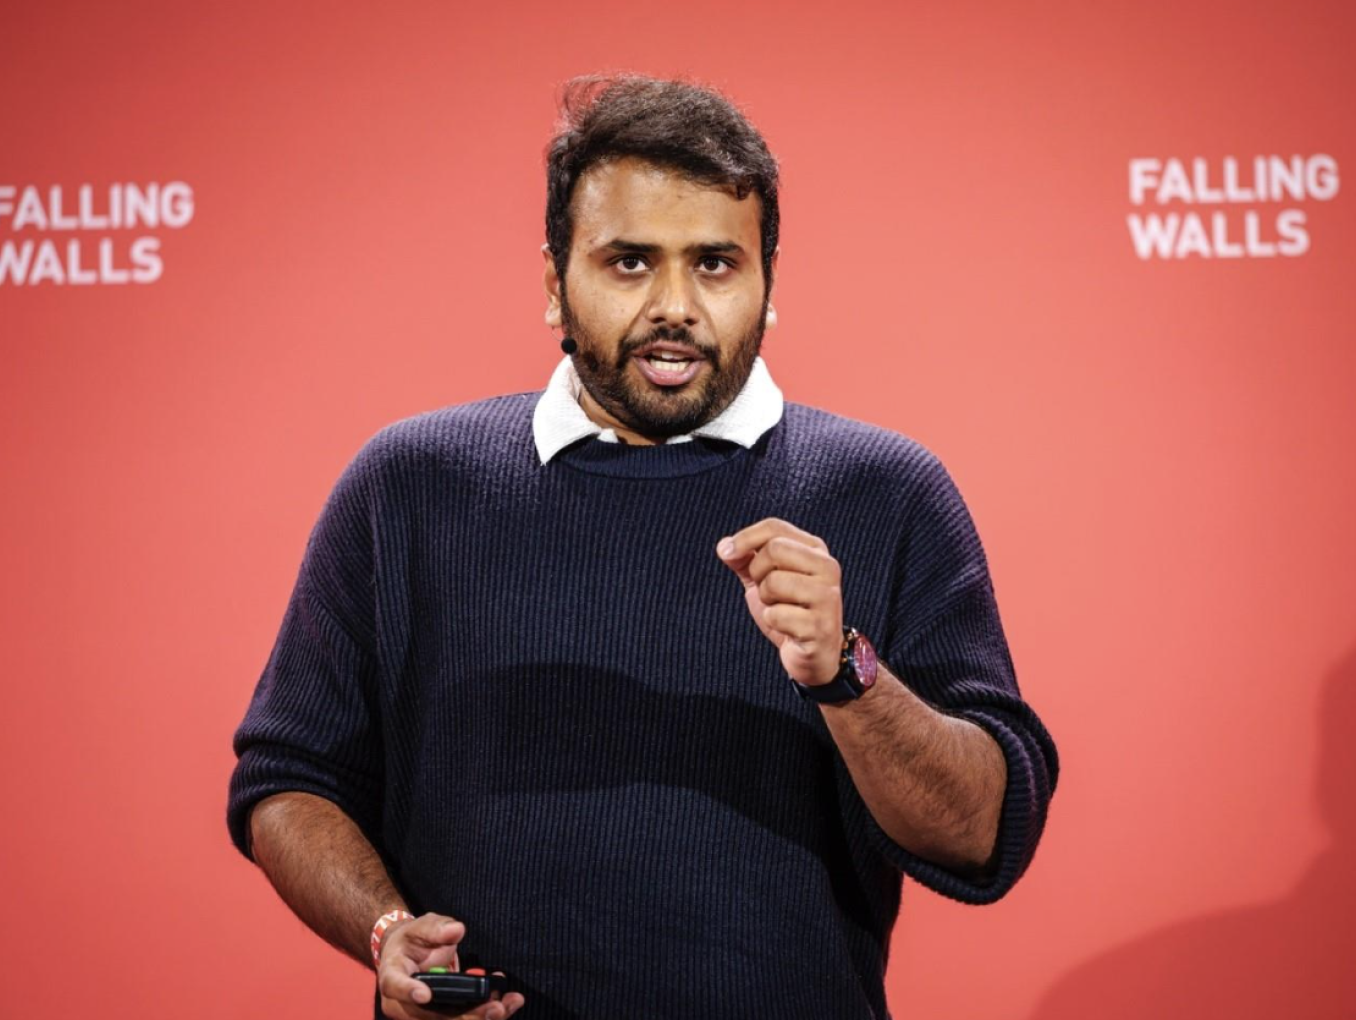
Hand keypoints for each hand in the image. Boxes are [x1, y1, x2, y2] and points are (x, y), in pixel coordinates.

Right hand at [377, 912, 524, 1019]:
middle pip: (431, 1015)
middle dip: (465, 1015)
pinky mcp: (438, 1018)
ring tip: (507, 1005)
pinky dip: (483, 1014)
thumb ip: (437, 928)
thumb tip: (456, 930)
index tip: (426, 994)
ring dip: (480, 1017)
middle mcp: (403, 1003)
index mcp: (392, 975)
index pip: (395, 985)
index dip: (409, 991)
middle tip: (494, 1007)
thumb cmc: (413, 941)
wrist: (408, 955)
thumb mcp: (421, 927)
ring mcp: (420, 1015)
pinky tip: (506, 1005)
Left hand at [717, 518, 844, 686]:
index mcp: (815, 551)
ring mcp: (826, 597)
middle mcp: (827, 568)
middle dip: (758, 573)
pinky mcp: (820, 625)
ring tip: (781, 609)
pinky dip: (774, 622)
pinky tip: (789, 629)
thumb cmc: (790, 613)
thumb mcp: (765, 580)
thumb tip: (724, 546)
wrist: (814, 655)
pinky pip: (776, 615)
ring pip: (774, 582)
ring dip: (766, 601)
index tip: (727, 553)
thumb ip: (745, 560)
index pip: (775, 527)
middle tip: (767, 592)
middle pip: (774, 549)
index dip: (745, 538)